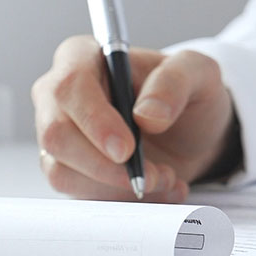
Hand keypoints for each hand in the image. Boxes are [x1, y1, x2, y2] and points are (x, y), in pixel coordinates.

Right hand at [31, 35, 233, 201]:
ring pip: (63, 170)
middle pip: (57, 135)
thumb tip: (146, 114)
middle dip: (106, 165)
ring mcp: (61, 134)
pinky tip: (158, 187)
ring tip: (165, 177)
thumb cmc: (187, 92)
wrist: (192, 131)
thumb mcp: (198, 72)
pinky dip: (121, 198)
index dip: (94, 120)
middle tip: (152, 174)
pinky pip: (79, 193)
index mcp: (83, 57)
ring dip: (118, 186)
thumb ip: (175, 83)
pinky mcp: (68, 169)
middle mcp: (61, 96)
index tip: (126, 149)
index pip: (70, 86)